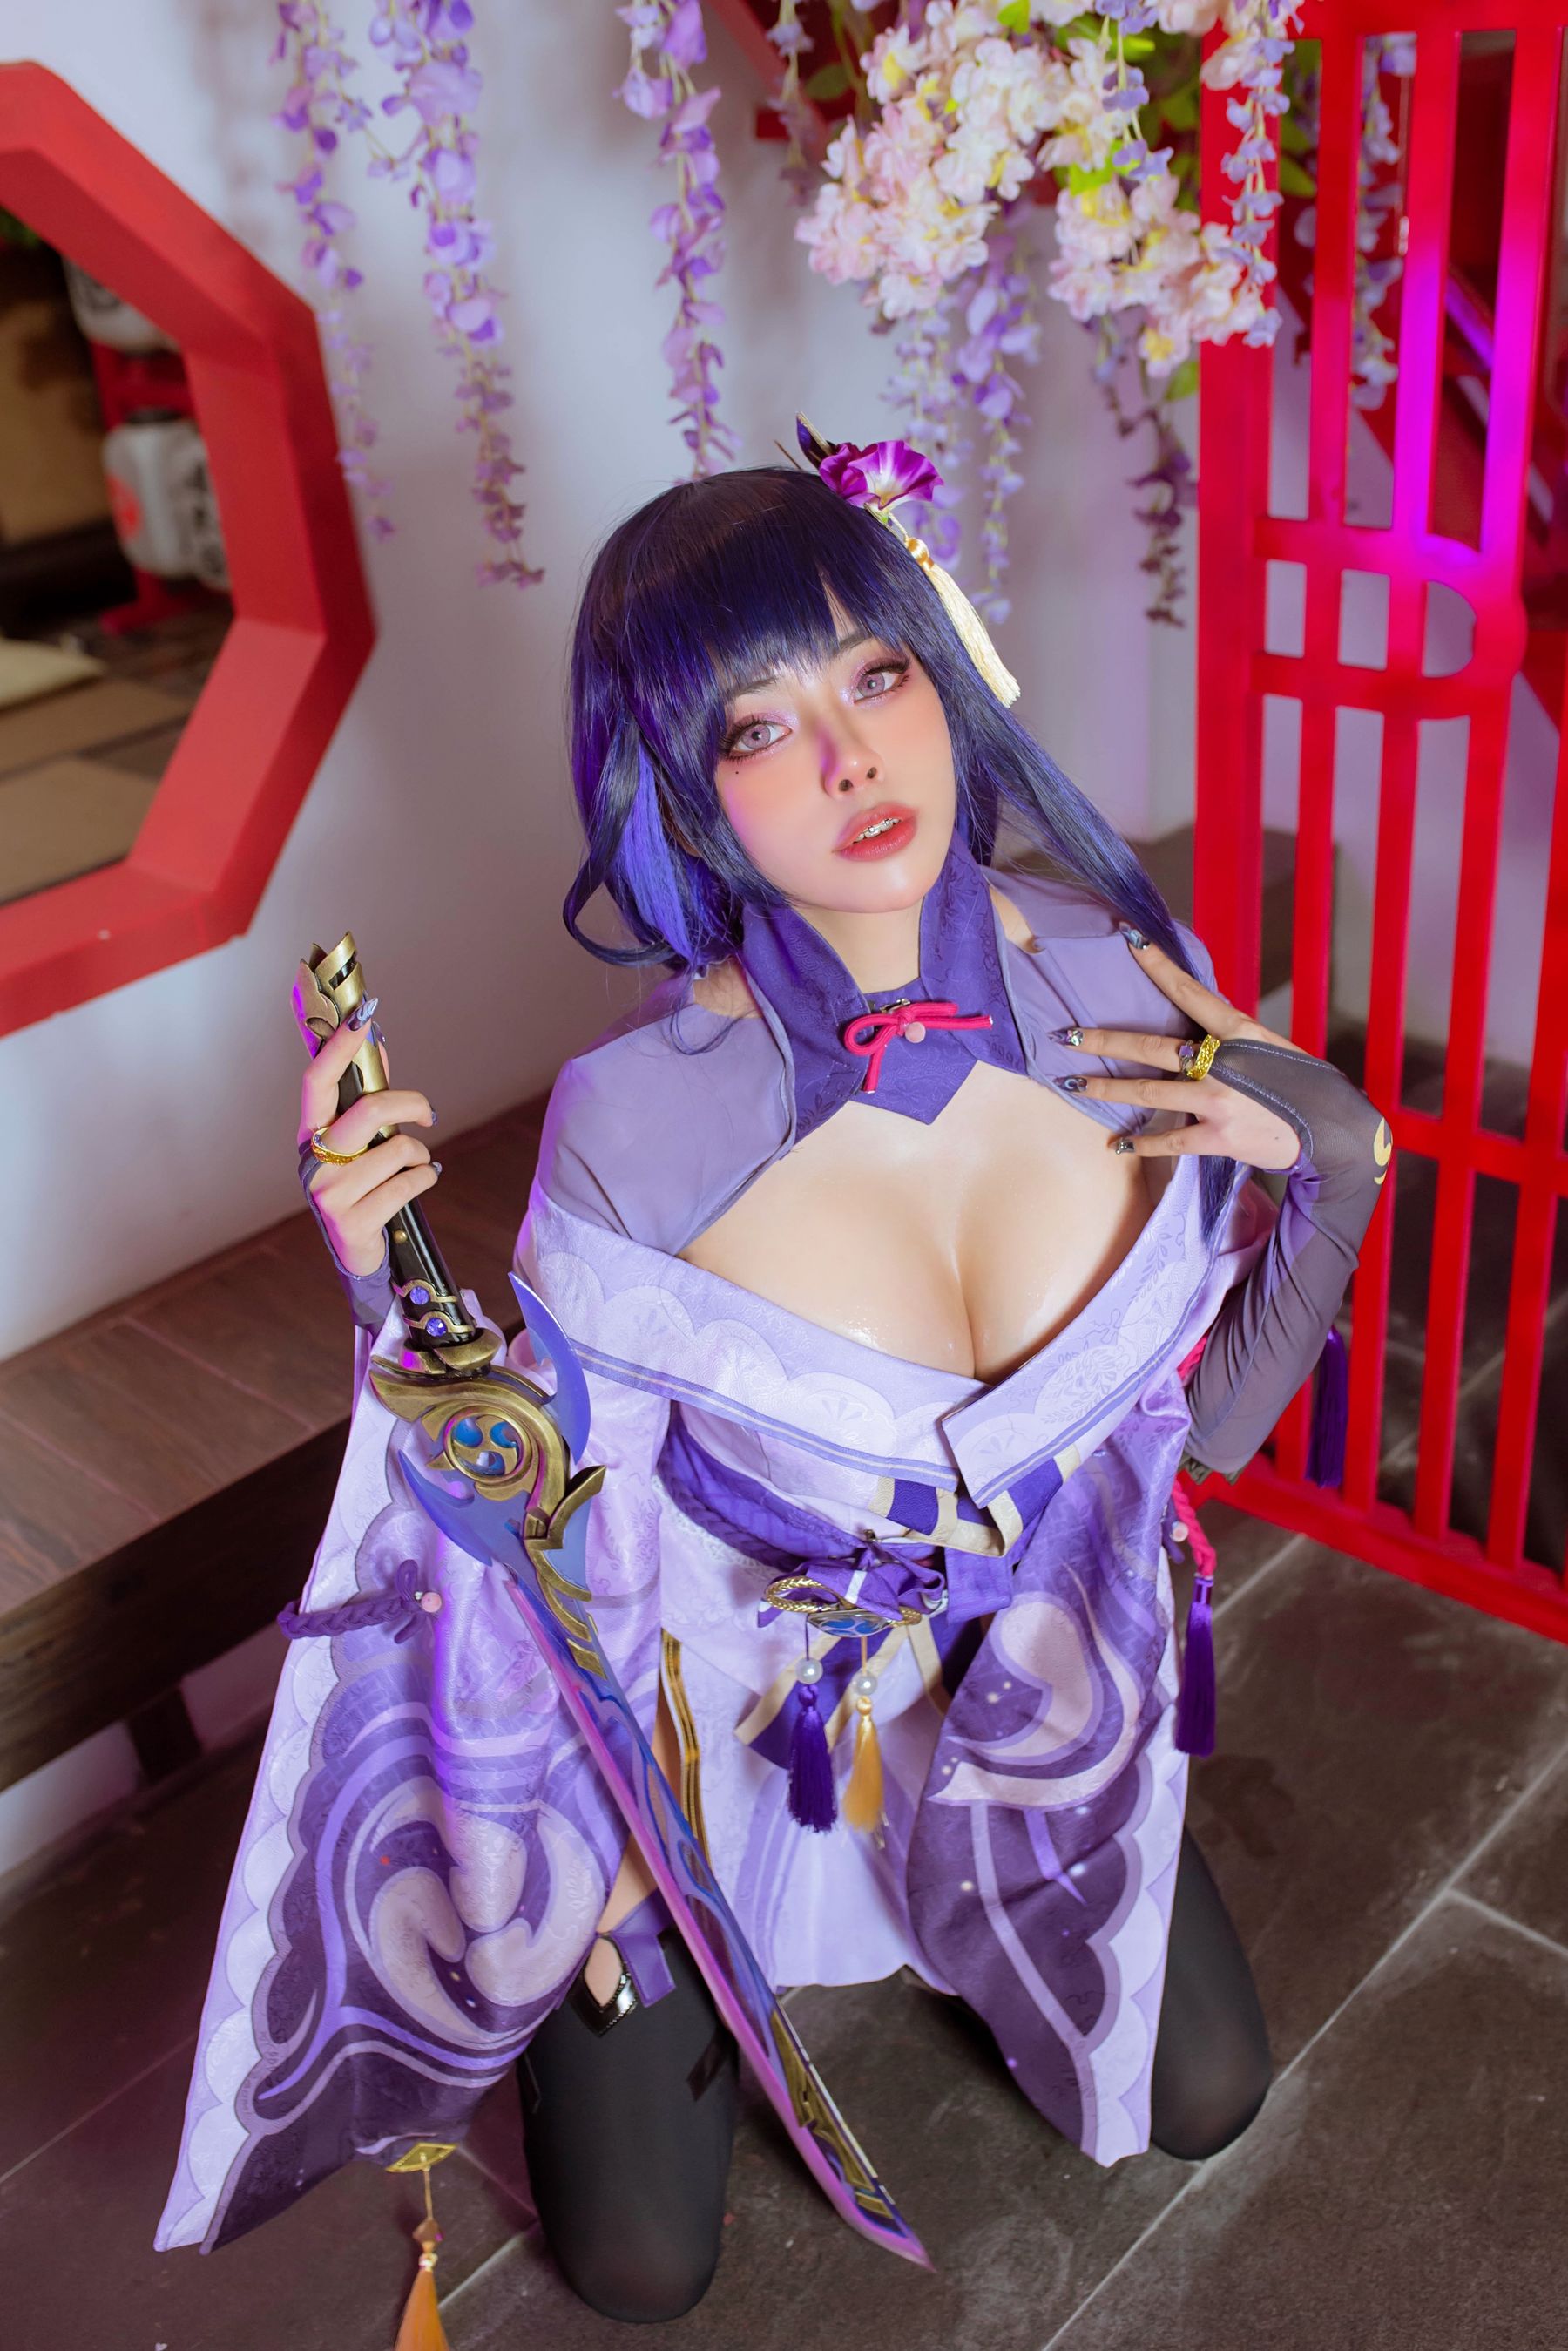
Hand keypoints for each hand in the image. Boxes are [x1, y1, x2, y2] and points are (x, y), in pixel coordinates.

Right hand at [297, 1016, 439, 1275]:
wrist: (355, 1252)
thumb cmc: (360, 1185)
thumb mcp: (358, 1142)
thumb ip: (366, 1095)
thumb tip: (377, 1041)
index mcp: (310, 1133)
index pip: (318, 1082)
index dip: (339, 1047)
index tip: (362, 1015)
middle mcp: (313, 1160)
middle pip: (370, 1111)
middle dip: (412, 1105)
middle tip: (428, 1114)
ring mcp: (329, 1193)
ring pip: (398, 1149)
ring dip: (420, 1155)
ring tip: (415, 1166)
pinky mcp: (351, 1222)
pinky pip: (409, 1183)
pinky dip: (424, 1179)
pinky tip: (417, 1185)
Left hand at [1065, 932, 1305, 1170]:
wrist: (1329, 1130)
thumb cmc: (1298, 1084)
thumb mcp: (1267, 1047)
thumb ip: (1227, 1038)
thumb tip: (1189, 1033)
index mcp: (1239, 1031)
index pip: (1189, 992)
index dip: (1158, 965)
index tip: (1130, 942)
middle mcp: (1224, 1063)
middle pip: (1152, 1047)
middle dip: (1106, 1040)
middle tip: (1070, 1035)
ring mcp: (1218, 1102)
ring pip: (1149, 1093)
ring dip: (1108, 1087)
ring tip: (1075, 1082)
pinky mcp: (1218, 1137)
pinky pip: (1169, 1141)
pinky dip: (1141, 1144)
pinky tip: (1116, 1143)